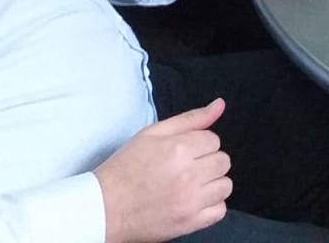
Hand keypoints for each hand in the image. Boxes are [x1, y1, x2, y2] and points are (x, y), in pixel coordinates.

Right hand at [95, 99, 231, 242]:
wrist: (102, 209)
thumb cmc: (125, 168)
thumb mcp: (151, 134)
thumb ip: (190, 118)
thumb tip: (220, 104)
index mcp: (179, 149)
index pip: (213, 140)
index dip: (199, 145)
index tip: (183, 153)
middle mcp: (188, 175)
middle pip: (223, 161)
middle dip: (207, 162)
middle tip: (185, 169)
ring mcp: (190, 202)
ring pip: (225, 186)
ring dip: (212, 184)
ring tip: (191, 186)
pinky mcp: (189, 223)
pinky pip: (220, 211)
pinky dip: (211, 206)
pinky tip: (193, 202)